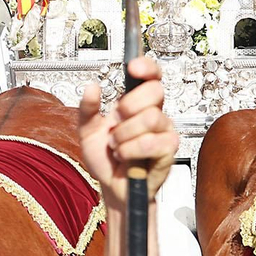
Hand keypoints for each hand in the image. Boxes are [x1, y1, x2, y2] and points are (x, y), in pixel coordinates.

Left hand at [77, 55, 176, 213]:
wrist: (112, 188)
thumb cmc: (106, 161)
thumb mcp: (88, 132)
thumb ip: (87, 109)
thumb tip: (91, 87)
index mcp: (138, 104)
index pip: (152, 77)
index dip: (147, 67)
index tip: (132, 67)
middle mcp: (154, 114)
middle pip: (155, 91)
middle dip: (129, 106)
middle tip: (116, 123)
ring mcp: (164, 132)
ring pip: (150, 118)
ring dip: (125, 135)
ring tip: (117, 146)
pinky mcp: (168, 151)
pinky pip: (152, 142)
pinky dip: (131, 150)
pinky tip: (126, 156)